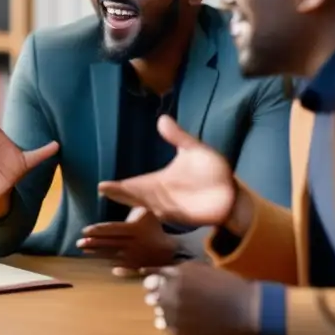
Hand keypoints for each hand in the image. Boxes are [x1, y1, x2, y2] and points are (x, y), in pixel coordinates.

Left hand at [76, 207, 177, 268]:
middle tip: (79, 243)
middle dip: (93, 244)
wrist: (170, 248)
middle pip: (110, 244)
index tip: (85, 231)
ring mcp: (134, 258)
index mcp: (135, 230)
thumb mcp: (144, 210)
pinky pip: (118, 264)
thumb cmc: (154, 225)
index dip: (98, 231)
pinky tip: (95, 259)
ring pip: (111, 255)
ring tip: (83, 250)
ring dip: (96, 253)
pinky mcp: (134, 267)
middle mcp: (134, 244)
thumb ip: (127, 199)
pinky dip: (106, 262)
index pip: (113, 230)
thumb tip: (102, 188)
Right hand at [98, 115, 236, 226]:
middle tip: (105, 190)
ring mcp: (172, 207)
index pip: (132, 185)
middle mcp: (160, 196)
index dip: (118, 187)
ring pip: (150, 206)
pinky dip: (163, 212)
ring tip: (123, 198)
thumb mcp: (194, 151)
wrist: (231, 193)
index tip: (102, 186)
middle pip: (135, 197)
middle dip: (121, 195)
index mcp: (157, 181)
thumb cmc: (210, 172)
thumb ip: (178, 137)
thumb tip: (162, 118)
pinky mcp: (186, 216)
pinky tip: (153, 208)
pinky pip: (171, 215)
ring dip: (138, 203)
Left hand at [141, 261, 259, 334]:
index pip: (150, 280)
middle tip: (177, 299)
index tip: (161, 285)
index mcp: (175, 276)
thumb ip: (176, 271)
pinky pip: (168, 328)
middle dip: (161, 297)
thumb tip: (155, 274)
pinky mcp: (181, 333)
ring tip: (185, 312)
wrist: (247, 310)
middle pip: (152, 297)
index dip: (155, 283)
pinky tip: (188, 322)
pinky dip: (174, 325)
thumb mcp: (200, 269)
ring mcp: (174, 315)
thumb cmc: (227, 285)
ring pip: (159, 313)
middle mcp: (170, 294)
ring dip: (167, 311)